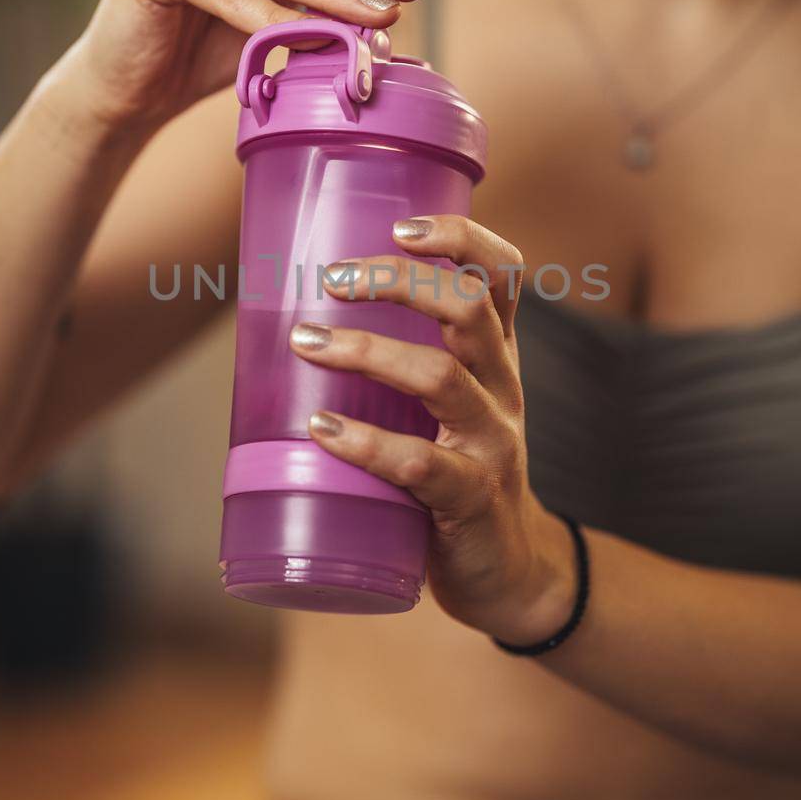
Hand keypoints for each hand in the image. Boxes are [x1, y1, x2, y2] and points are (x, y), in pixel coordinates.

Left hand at [288, 214, 575, 643]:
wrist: (510, 572)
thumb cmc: (457, 475)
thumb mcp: (448, 410)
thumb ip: (400, 366)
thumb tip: (290, 322)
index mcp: (496, 358)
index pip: (503, 275)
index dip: (461, 238)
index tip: (400, 227)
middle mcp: (502, 389)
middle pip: (468, 307)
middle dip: (397, 281)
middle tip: (331, 281)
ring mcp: (492, 443)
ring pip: (441, 376)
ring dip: (367, 351)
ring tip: (307, 343)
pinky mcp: (472, 500)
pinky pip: (420, 465)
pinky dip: (365, 443)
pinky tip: (322, 431)